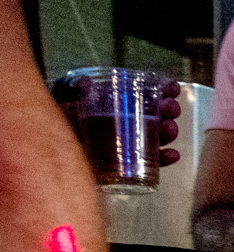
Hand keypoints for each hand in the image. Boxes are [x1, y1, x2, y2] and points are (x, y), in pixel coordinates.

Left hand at [52, 76, 182, 167]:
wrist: (44, 157)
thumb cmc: (50, 124)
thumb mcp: (56, 101)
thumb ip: (69, 90)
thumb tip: (87, 84)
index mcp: (108, 103)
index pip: (139, 93)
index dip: (159, 89)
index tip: (172, 88)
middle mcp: (118, 123)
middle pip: (151, 115)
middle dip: (168, 111)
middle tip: (171, 110)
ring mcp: (122, 146)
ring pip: (154, 138)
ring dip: (168, 133)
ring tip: (169, 131)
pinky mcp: (123, 167)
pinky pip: (149, 164)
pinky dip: (163, 160)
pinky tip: (171, 155)